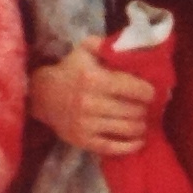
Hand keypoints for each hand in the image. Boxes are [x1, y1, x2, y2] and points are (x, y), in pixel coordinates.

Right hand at [30, 38, 154, 156]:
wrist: (43, 96)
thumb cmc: (70, 71)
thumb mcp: (85, 50)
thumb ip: (107, 45)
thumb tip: (132, 45)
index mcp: (95, 79)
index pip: (136, 89)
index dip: (149, 91)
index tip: (150, 92)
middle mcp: (91, 103)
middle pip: (135, 110)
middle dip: (145, 109)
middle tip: (146, 107)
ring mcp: (87, 124)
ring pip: (128, 129)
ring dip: (141, 125)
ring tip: (142, 120)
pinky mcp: (84, 141)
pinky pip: (115, 148)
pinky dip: (132, 145)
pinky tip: (139, 140)